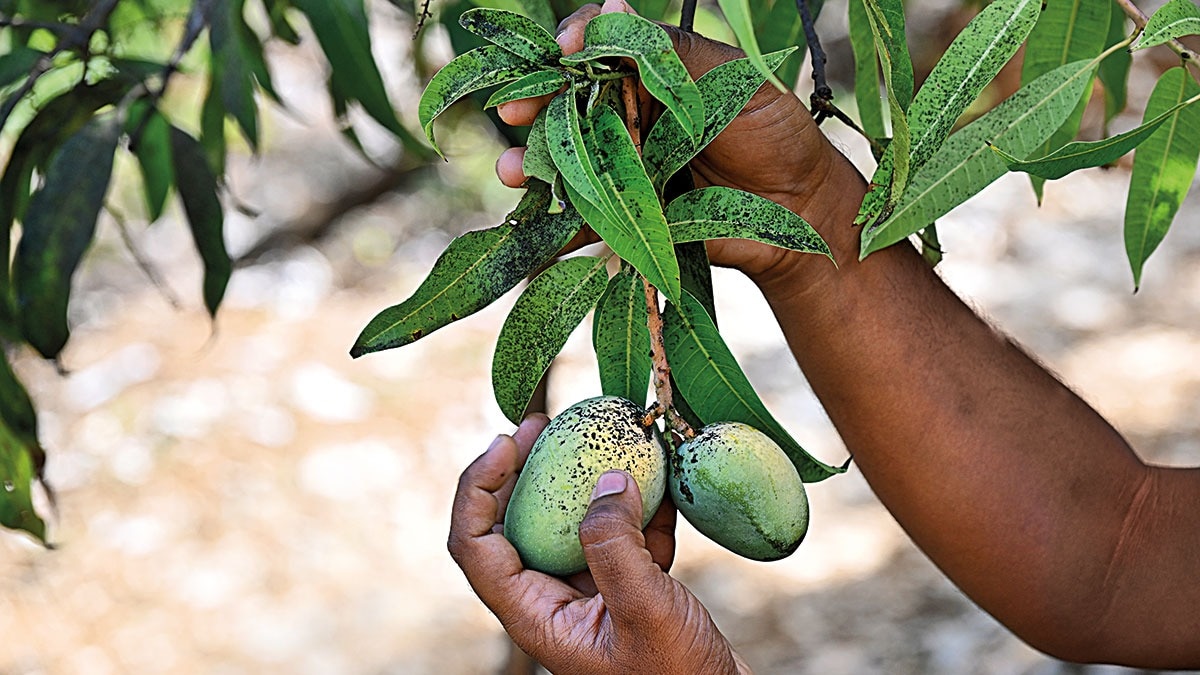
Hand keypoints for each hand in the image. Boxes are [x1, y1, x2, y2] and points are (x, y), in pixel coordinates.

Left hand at [448, 415, 749, 674]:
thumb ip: (616, 546)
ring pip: (568, 523)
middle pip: (514, 523)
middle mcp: (551, 601)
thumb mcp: (644, 610)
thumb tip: (606, 480)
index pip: (475, 545)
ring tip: (603, 435)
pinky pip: (619, 534)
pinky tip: (659, 475)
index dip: (478, 488)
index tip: (507, 442)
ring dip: (583, 479)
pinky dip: (636, 504)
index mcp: (534, 614)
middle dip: (525, 469)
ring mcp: (589, 592)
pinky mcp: (627, 587)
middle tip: (544, 423)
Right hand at [494, 0, 866, 284]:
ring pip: (567, 161)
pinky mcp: (628, 216)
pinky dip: (557, 226)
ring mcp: (624, 168)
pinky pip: (586, 219)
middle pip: (569, 105)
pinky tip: (533, 227)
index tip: (562, 49)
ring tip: (513, 170)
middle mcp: (629, 116)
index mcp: (651, 75)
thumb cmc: (772, 133)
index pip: (600, 48)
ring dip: (533, 164)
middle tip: (513, 109)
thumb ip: (672, 52)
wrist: (798, 210)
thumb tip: (612, 9)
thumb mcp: (732, 81)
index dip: (575, 43)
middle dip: (536, 106)